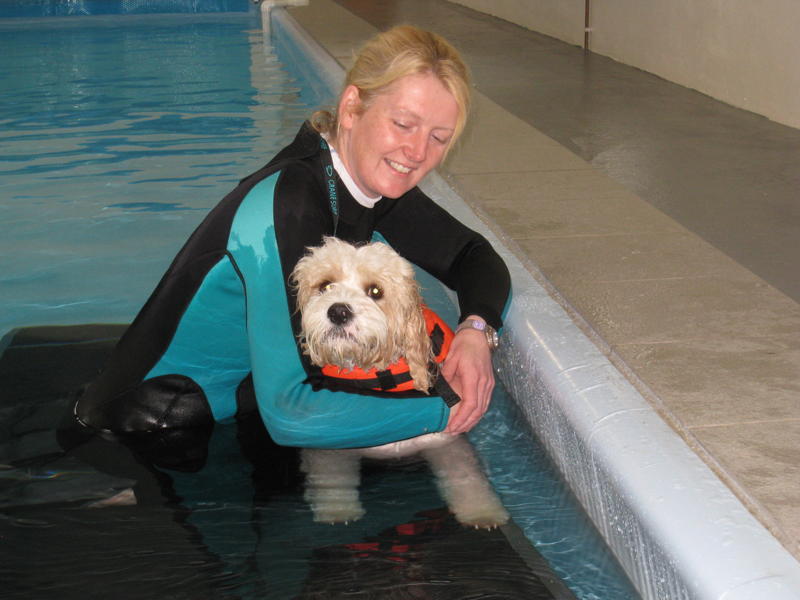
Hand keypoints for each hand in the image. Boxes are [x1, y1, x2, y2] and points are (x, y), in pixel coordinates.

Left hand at [440, 318, 494, 432]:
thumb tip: (440, 390)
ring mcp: (488, 383)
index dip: (461, 418)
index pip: (470, 404)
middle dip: (466, 424)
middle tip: (453, 432)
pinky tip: (470, 418)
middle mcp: (484, 383)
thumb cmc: (464, 345)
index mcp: (474, 377)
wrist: (478, 335)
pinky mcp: (489, 383)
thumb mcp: (451, 358)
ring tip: (460, 429)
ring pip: (483, 408)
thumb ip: (446, 376)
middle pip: (478, 410)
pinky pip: (485, 402)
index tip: (452, 427)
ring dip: (472, 421)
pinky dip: (477, 413)